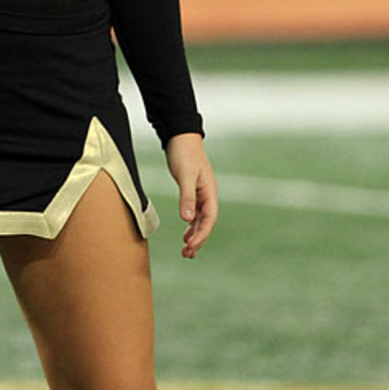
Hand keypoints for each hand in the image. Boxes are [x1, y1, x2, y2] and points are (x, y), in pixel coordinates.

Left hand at [165, 133, 217, 259]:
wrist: (179, 135)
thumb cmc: (184, 152)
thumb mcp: (185, 175)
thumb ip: (187, 196)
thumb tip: (187, 219)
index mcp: (209, 191)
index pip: (209, 219)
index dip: (201, 234)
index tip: (191, 246)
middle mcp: (207, 194)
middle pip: (206, 223)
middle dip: (198, 239)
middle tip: (187, 254)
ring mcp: (200, 193)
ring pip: (200, 220)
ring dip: (194, 234)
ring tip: (186, 250)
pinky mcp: (191, 190)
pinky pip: (194, 213)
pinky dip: (190, 224)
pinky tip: (185, 233)